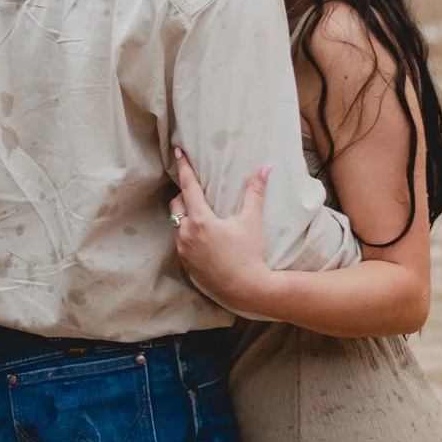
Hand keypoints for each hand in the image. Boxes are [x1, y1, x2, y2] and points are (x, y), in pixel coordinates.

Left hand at [170, 149, 273, 310]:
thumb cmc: (250, 253)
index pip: (188, 186)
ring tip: (199, 212)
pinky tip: (200, 235)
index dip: (184, 168)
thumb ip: (255, 192)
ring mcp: (183, 250)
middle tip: (197, 191)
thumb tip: (264, 168)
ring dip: (184, 215)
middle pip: (177, 204)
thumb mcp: (252, 221)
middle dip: (184, 194)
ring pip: (176, 223)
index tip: (178, 152)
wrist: (246, 288)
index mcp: (201, 220)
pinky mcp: (185, 263)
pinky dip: (186, 233)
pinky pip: (180, 241)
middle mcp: (186, 233)